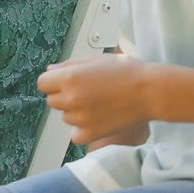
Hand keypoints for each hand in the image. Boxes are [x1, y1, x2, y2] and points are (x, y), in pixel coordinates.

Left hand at [38, 53, 152, 146]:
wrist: (151, 91)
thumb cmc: (127, 71)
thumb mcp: (98, 59)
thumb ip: (69, 64)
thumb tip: (50, 70)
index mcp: (70, 78)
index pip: (43, 83)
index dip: (54, 80)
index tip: (67, 81)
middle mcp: (71, 99)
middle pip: (52, 101)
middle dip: (65, 95)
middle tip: (89, 91)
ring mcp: (79, 118)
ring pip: (65, 116)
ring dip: (76, 111)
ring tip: (100, 102)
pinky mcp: (89, 134)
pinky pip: (75, 134)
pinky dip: (83, 128)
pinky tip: (99, 117)